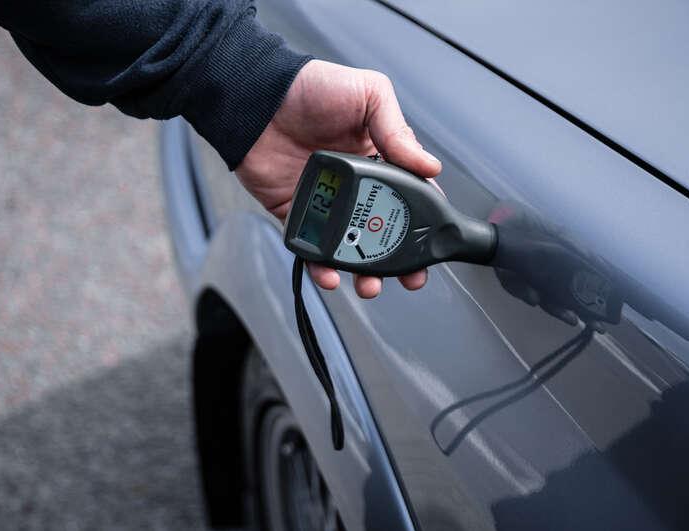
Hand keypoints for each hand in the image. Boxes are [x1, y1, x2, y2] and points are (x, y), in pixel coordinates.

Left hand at [235, 60, 441, 297]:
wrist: (256, 99)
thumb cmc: (309, 87)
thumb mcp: (368, 94)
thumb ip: (398, 131)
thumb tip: (431, 166)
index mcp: (378, 156)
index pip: (409, 195)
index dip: (424, 221)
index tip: (433, 243)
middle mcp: (355, 184)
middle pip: (382, 230)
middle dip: (398, 260)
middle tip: (408, 279)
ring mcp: (326, 202)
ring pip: (351, 245)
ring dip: (363, 271)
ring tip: (370, 286)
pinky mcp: (297, 214)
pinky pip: (313, 247)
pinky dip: (322, 266)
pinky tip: (331, 274)